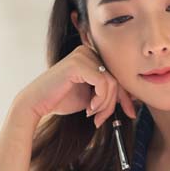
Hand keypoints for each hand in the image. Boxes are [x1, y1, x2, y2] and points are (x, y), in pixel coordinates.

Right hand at [18, 45, 135, 127]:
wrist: (36, 104)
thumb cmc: (60, 100)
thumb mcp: (91, 97)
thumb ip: (108, 93)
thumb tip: (134, 99)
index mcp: (91, 56)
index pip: (116, 75)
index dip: (125, 96)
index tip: (131, 113)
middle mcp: (87, 51)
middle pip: (115, 78)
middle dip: (113, 103)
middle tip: (101, 119)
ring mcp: (82, 55)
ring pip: (111, 82)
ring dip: (105, 104)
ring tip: (93, 115)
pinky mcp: (78, 63)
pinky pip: (102, 83)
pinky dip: (100, 99)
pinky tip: (89, 108)